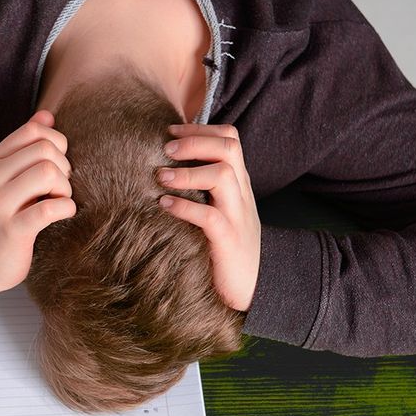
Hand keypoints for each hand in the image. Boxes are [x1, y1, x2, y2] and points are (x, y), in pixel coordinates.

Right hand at [0, 110, 75, 292]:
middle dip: (64, 167)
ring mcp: (0, 203)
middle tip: (60, 188)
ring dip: (65, 188)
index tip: (56, 167)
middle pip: (45, 149)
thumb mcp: (9, 177)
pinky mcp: (13, 229)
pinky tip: (63, 214)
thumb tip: (47, 115)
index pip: (34, 130)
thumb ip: (26, 146)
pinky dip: (66, 208)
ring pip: (48, 172)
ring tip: (59, 200)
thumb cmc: (3, 216)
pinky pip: (50, 208)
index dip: (56, 144)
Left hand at [156, 123, 260, 311]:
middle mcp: (241, 194)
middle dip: (195, 142)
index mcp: (239, 183)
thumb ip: (204, 188)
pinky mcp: (228, 241)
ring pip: (223, 175)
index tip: (170, 131)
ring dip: (187, 172)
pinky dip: (184, 207)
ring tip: (160, 177)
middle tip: (165, 149)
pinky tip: (164, 205)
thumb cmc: (227, 246)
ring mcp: (237, 216)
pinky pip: (209, 216)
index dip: (199, 129)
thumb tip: (167, 166)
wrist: (255, 287)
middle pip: (229, 148)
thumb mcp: (220, 209)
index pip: (229, 139)